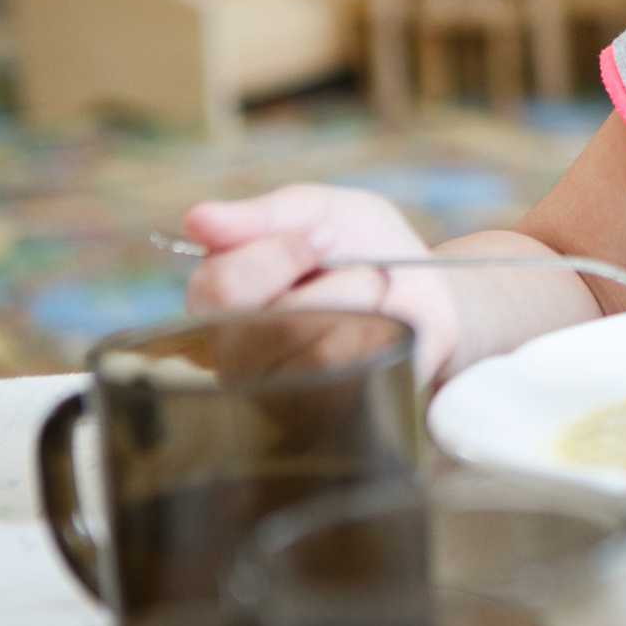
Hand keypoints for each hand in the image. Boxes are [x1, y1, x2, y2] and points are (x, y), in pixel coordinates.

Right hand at [182, 184, 461, 380]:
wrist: (429, 287)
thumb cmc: (362, 246)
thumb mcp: (319, 209)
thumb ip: (261, 216)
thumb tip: (196, 220)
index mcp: (219, 299)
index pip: (218, 289)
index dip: (280, 255)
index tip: (328, 234)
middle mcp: (235, 352)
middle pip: (268, 326)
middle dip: (333, 284)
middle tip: (361, 266)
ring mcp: (277, 391)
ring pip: (316, 352)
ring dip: (364, 307)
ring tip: (374, 295)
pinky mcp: (323, 416)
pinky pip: (353, 376)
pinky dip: (381, 335)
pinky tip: (384, 325)